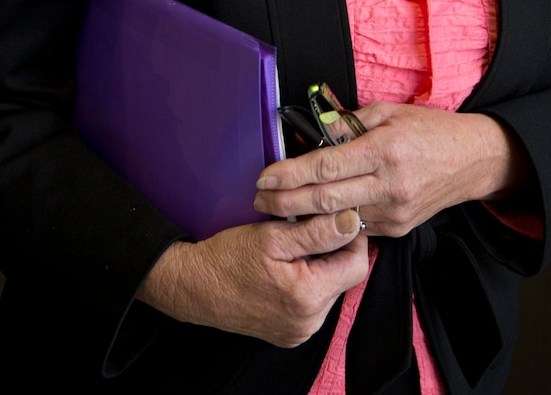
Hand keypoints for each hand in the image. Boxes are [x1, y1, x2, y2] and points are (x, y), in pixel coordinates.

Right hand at [137, 209, 367, 346]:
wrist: (193, 287)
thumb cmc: (227, 259)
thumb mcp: (272, 236)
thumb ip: (316, 232)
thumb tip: (351, 222)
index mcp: (308, 297)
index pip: (357, 263)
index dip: (350, 236)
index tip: (334, 218)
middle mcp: (309, 322)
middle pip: (344, 277)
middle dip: (332, 249)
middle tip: (306, 229)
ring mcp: (299, 331)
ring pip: (329, 288)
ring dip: (319, 264)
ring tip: (292, 247)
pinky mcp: (289, 332)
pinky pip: (312, 302)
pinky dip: (306, 281)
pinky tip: (285, 267)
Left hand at [254, 103, 533, 237]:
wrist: (472, 160)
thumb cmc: (430, 130)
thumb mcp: (389, 112)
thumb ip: (350, 122)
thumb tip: (317, 132)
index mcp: (383, 149)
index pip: (327, 166)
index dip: (291, 173)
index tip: (265, 176)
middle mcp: (388, 184)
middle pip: (325, 199)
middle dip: (285, 202)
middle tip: (259, 200)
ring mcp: (394, 211)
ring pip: (338, 219)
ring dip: (303, 218)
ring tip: (275, 211)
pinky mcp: (398, 228)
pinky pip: (357, 228)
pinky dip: (331, 224)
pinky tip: (310, 219)